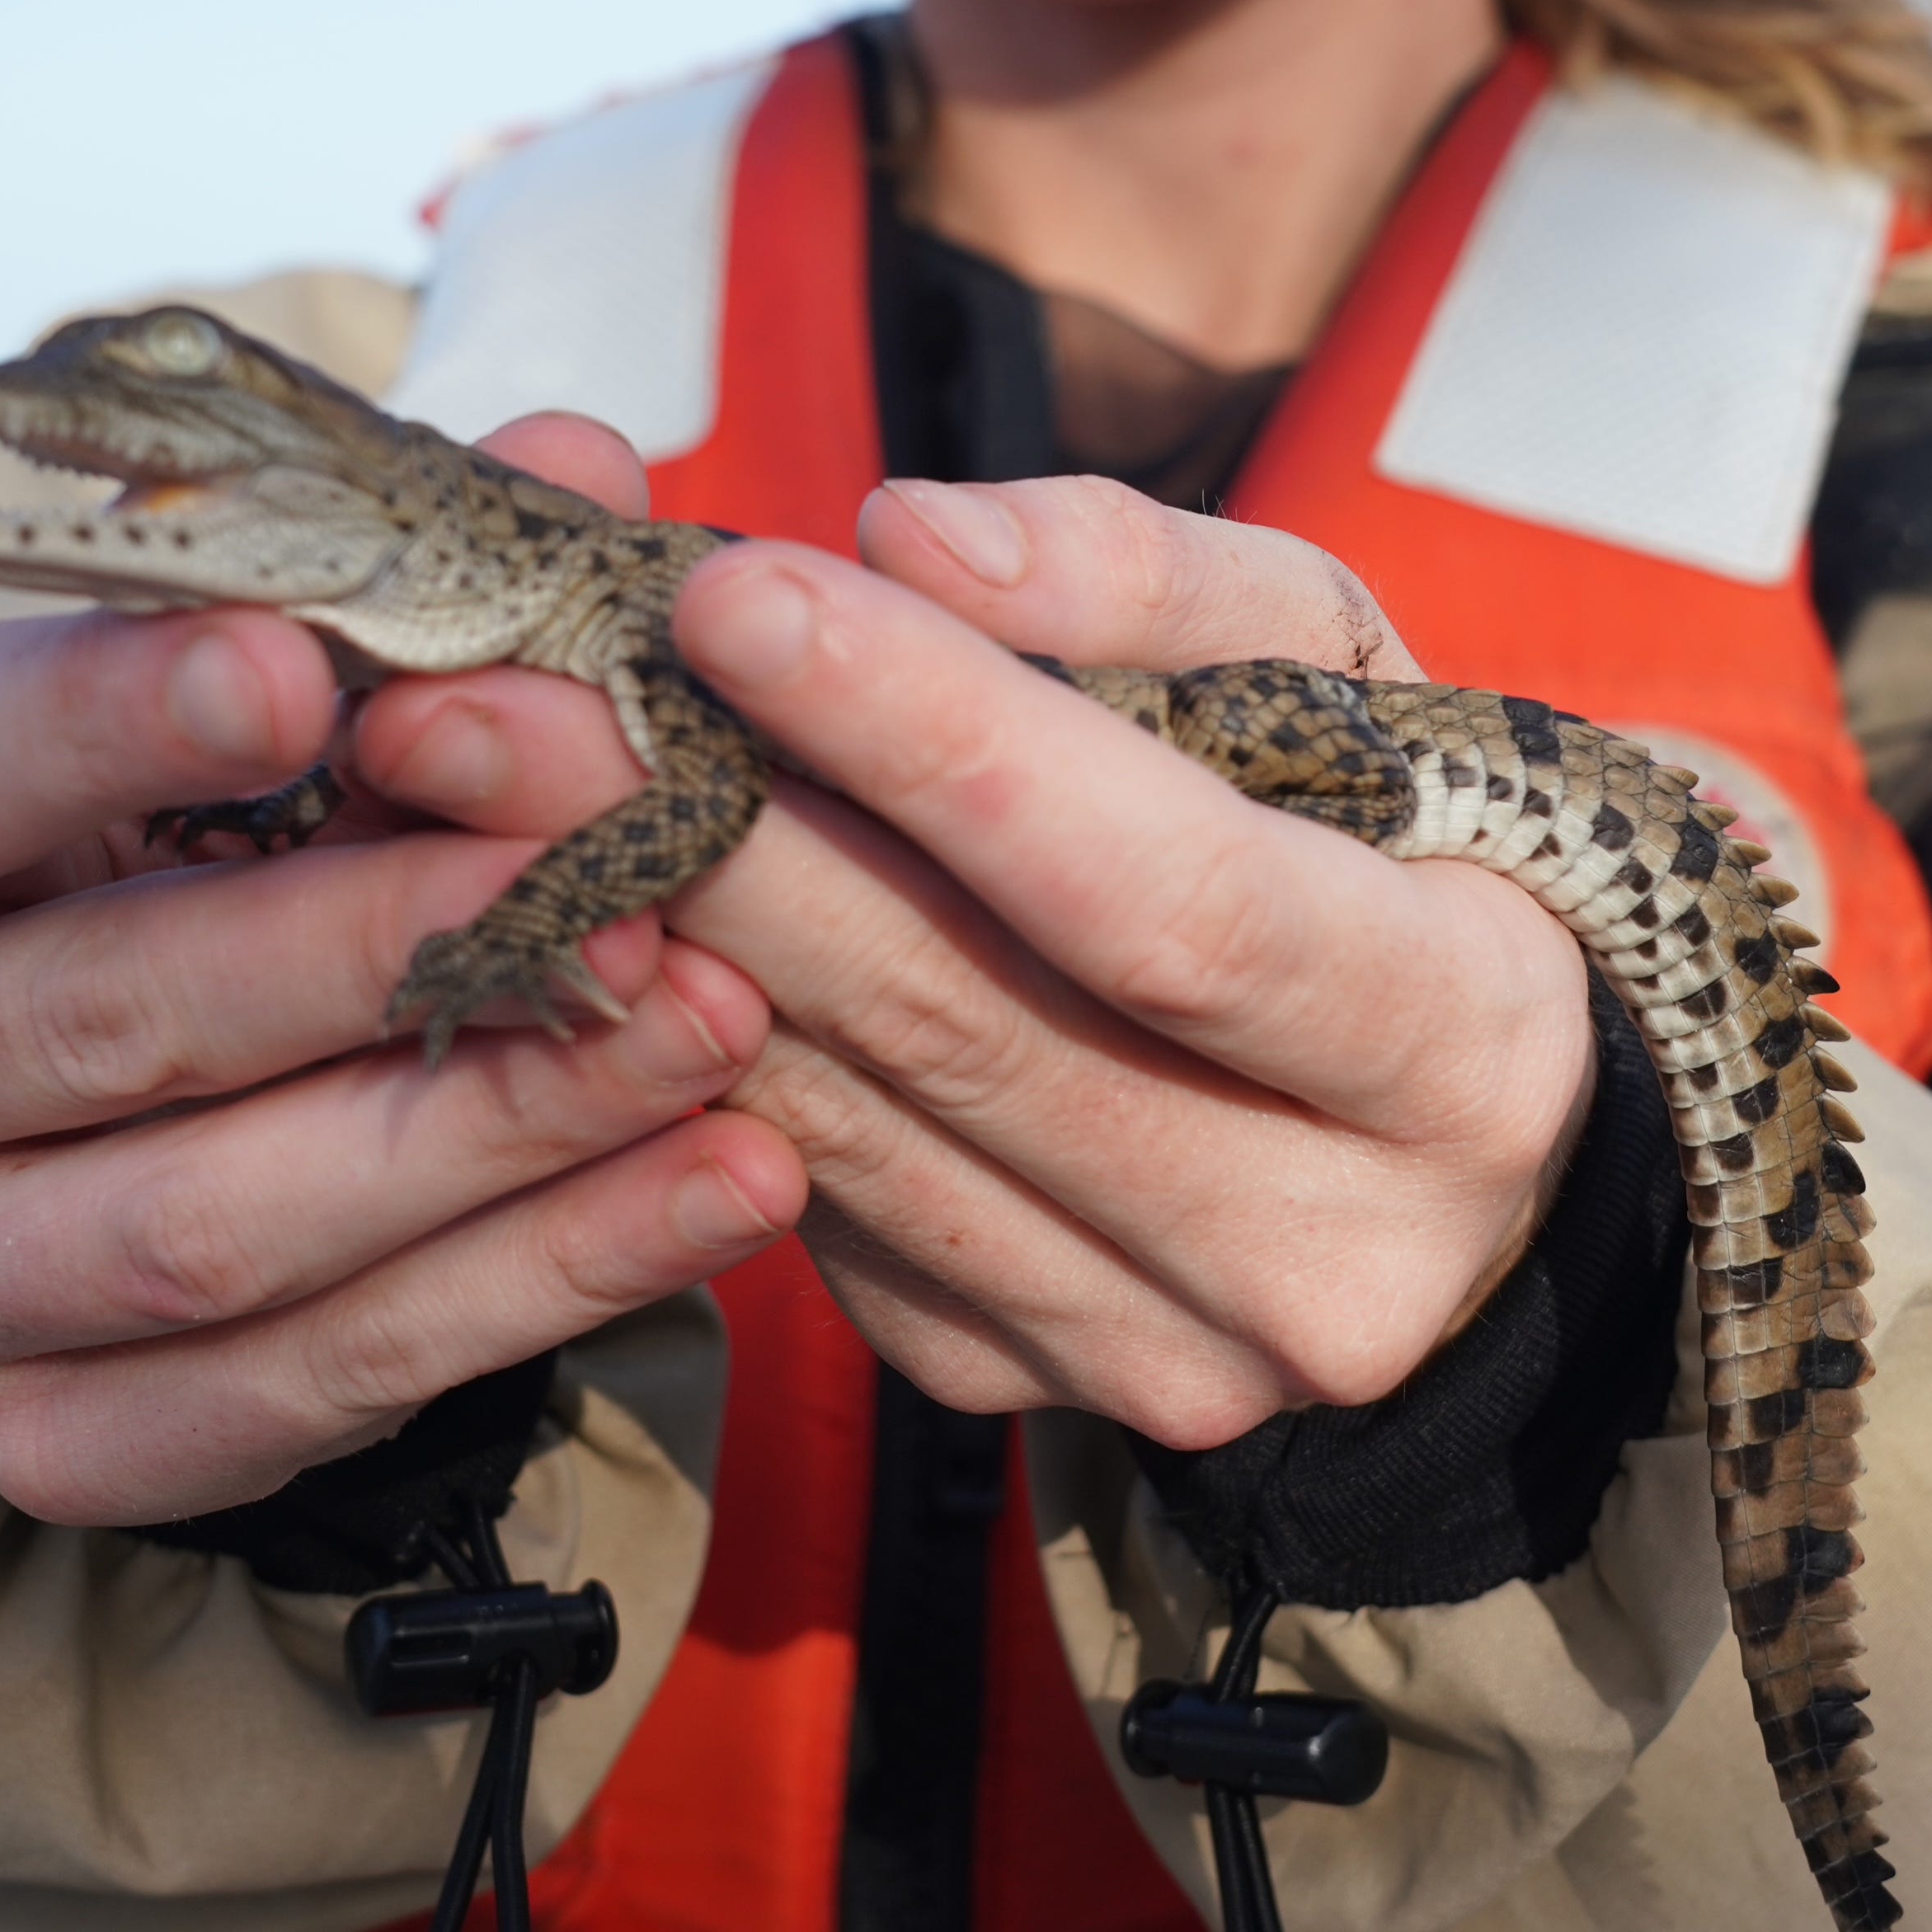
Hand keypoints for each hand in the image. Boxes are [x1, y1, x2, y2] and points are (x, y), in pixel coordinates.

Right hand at [0, 417, 808, 1527]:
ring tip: (713, 1018)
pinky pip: (313, 1385)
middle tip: (618, 867)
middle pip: (103, 1014)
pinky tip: (723, 1182)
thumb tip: (576, 469)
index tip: (304, 664)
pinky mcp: (43, 1451)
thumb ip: (393, 581)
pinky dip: (545, 1283)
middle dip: (385, 938)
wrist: (112, 1125)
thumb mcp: (256, 688)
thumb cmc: (181, 835)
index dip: (106, 718)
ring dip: (498, 1123)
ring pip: (213, 1226)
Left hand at [376, 472, 1600, 1449]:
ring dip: (638, 942)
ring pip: (849, 1127)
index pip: (1169, 901)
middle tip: (498, 684)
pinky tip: (579, 926)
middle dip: (709, 830)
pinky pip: (813, 1206)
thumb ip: (1148, 582)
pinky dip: (681, 1060)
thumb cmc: (1387, 844)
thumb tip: (911, 545)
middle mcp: (1327, 1252)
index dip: (940, 747)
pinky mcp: (1019, 1386)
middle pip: (964, 1022)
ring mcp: (1163, 1353)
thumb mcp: (1342, 668)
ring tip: (472, 778)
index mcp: (1459, 1049)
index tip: (732, 594)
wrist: (1459, 1142)